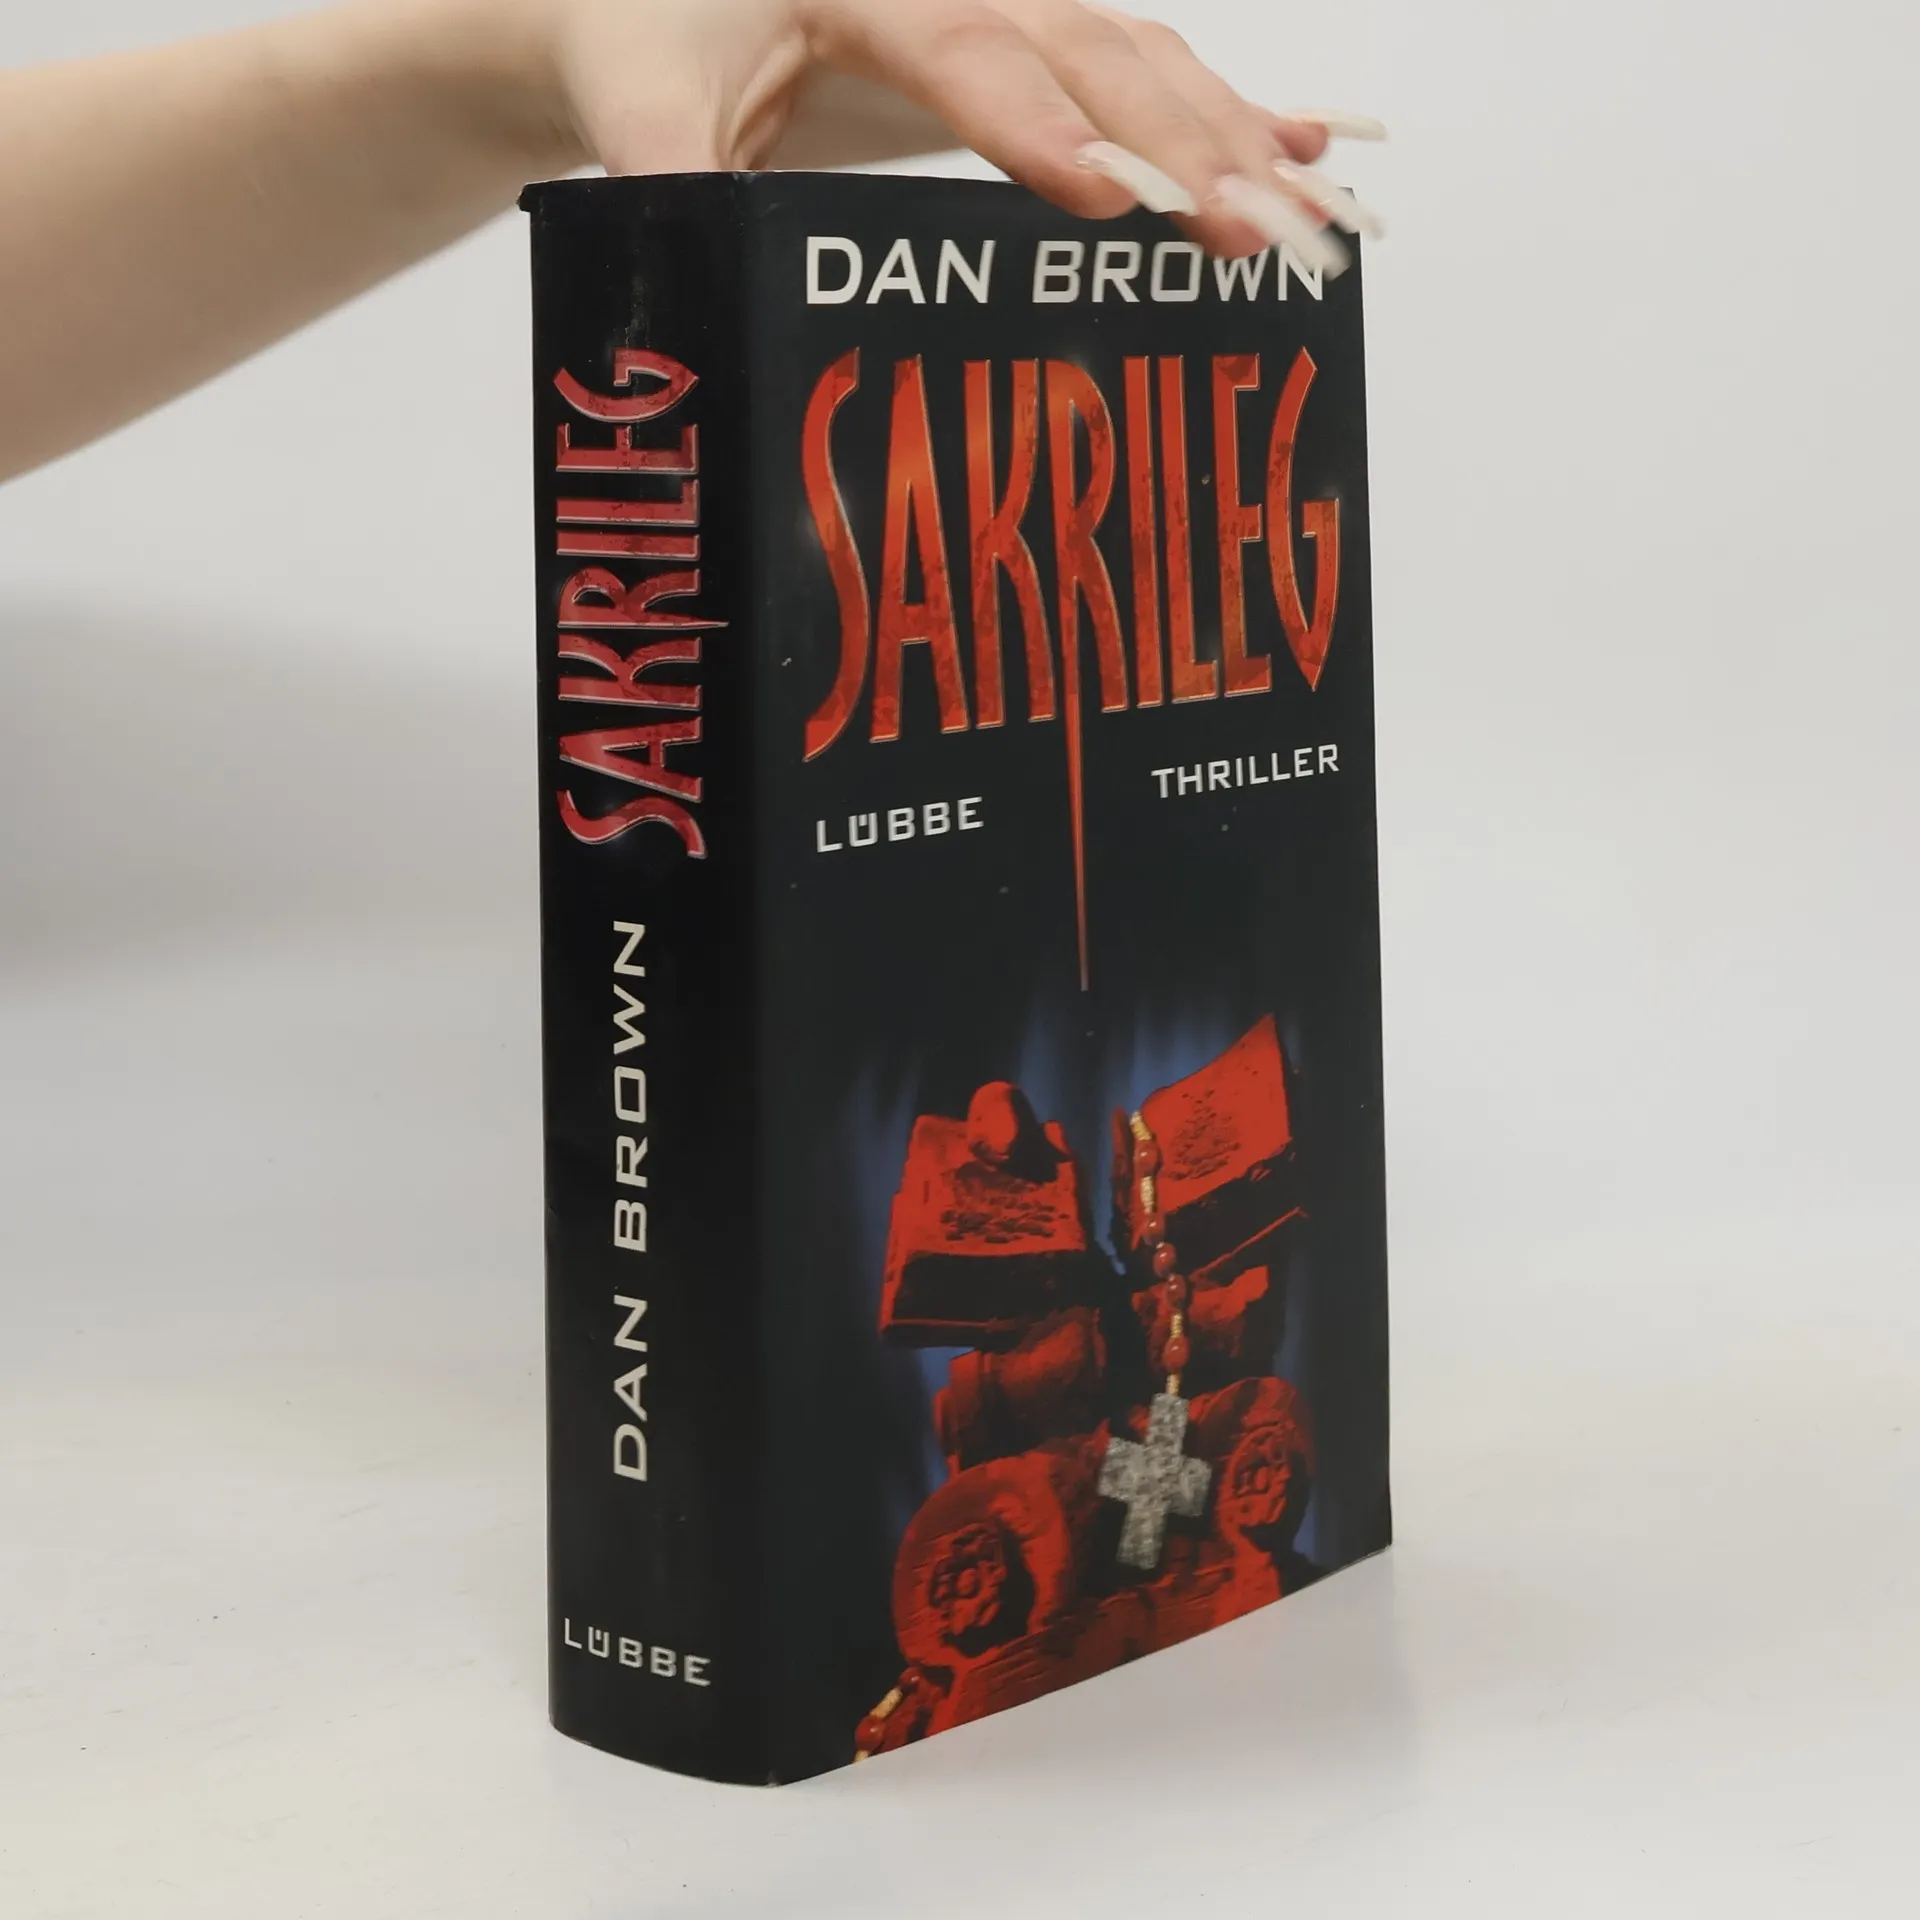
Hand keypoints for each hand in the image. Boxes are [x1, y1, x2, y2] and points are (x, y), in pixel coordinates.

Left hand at [538, 0, 1381, 262]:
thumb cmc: (645, 38)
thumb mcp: (632, 100)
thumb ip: (668, 169)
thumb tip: (688, 248)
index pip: (964, 43)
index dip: (1036, 121)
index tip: (1102, 196)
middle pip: (1089, 46)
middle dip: (1181, 141)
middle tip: (1257, 228)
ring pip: (1136, 53)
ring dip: (1228, 133)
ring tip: (1308, 207)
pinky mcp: (1025, 39)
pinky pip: (1135, 64)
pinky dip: (1219, 108)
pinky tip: (1298, 145)